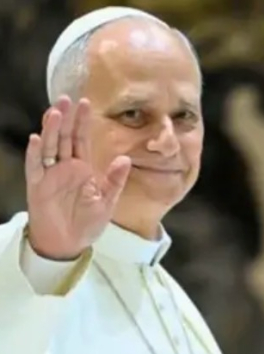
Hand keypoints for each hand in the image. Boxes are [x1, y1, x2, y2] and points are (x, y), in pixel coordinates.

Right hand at [25, 95, 130, 259]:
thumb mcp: (107, 201)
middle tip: (67, 98)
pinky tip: (37, 139)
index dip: (83, 122)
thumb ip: (115, 180)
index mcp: (83, 168)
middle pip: (64, 138)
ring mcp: (50, 175)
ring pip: (49, 147)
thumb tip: (125, 159)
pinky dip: (36, 154)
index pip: (82, 139)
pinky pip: (35, 167)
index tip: (85, 102)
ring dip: (51, 130)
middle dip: (66, 118)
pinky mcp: (38, 186)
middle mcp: (65, 167)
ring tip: (56, 112)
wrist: (69, 243)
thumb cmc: (88, 222)